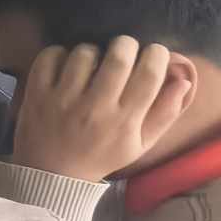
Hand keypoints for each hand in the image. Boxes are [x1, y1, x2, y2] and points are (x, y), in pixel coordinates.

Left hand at [12, 36, 192, 181]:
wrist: (51, 175)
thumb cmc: (101, 156)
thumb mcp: (140, 144)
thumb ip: (165, 112)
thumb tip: (183, 79)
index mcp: (125, 121)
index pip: (150, 75)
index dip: (156, 54)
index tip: (153, 53)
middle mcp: (95, 108)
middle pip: (118, 57)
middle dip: (126, 45)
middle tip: (123, 50)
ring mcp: (62, 100)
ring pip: (83, 53)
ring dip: (91, 50)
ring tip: (91, 62)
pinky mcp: (37, 94)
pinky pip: (49, 58)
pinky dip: (58, 53)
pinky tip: (65, 65)